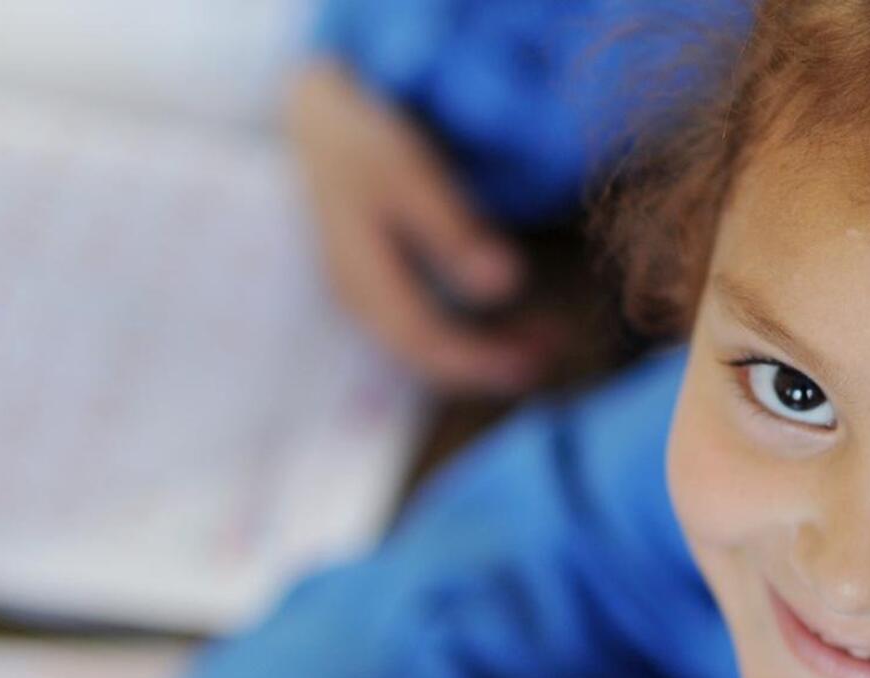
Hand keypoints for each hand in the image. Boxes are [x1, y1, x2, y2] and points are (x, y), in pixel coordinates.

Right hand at [286, 60, 558, 393]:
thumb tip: (504, 284)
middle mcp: (363, 304)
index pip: (422, 341)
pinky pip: (433, 326)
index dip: (478, 361)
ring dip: (489, 349)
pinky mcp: (387, 290)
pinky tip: (515, 323)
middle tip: (551, 357)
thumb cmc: (361, 141)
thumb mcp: (407, 174)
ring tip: (548, 341)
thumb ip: (453, 232)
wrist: (317, 121)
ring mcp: (373, 300)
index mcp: (361, 280)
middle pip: (430, 355)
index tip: (531, 364)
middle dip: (491, 364)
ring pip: (434, 345)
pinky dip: (476, 330)